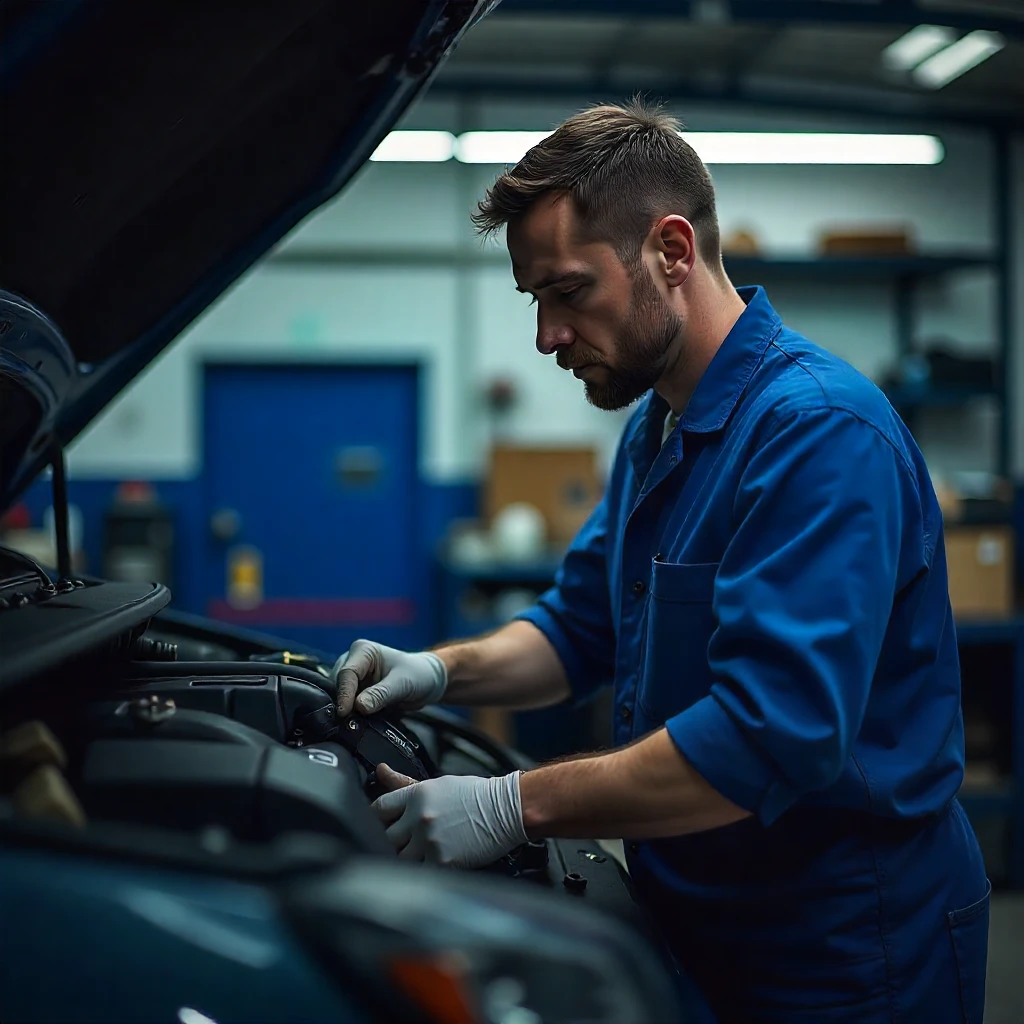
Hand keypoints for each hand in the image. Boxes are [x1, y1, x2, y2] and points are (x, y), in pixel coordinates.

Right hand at [332, 641, 446, 716]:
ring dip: (347, 710)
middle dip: (343, 703)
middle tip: (348, 722)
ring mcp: (354, 678)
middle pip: (338, 685)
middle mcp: (353, 661)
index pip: (346, 673)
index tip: (345, 713)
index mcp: (363, 651)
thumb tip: (359, 706)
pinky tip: (357, 723)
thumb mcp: (402, 684)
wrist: (428, 682)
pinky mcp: (356, 692)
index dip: (344, 694)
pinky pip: (347, 704)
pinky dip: (352, 714)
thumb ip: (380, 694)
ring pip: (340, 697)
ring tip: (353, 724)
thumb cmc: (418, 675)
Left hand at [373, 764, 527, 868]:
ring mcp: (430, 840)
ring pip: (398, 858)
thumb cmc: (475, 795)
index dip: (376, 818)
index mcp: (417, 795)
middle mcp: (420, 817)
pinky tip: (426, 869)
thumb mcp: (438, 784)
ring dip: (403, 859)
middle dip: (390, 840)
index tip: (380, 823)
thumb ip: (405, 783)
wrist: (507, 809)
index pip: (378, 807)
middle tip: (399, 842)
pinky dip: (419, 873)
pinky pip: (418, 873)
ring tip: (414, 856)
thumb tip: (380, 771)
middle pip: (385, 836)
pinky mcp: (442, 861)